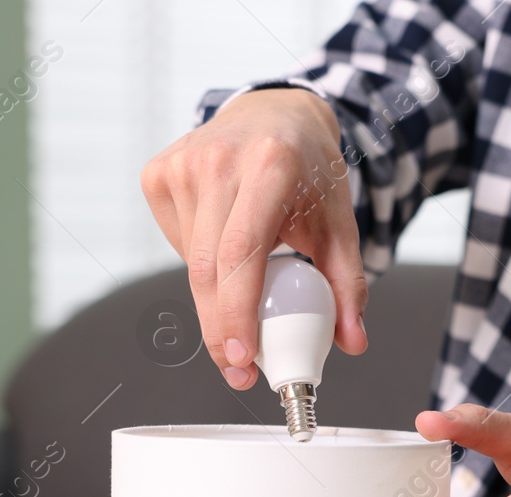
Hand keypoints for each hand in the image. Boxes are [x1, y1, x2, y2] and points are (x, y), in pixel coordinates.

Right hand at [139, 88, 368, 389]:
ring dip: (216, 294)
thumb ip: (348, 285)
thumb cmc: (308, 171)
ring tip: (248, 280)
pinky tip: (224, 243)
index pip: (241, 254)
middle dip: (221, 329)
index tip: (242, 358)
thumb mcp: (339, 223)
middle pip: (208, 269)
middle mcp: (220, 160)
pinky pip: (178, 245)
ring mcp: (182, 164)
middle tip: (240, 369)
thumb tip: (352, 342)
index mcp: (270, 165)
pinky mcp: (158, 174)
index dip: (236, 313)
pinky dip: (201, 264)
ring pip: (191, 264)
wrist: (276, 113)